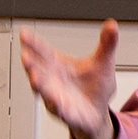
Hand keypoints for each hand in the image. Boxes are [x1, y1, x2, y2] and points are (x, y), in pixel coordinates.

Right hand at [20, 20, 120, 138]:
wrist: (98, 113)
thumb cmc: (95, 87)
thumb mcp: (103, 63)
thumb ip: (106, 44)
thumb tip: (112, 25)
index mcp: (58, 64)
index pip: (43, 51)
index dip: (33, 43)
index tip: (24, 33)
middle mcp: (53, 80)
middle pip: (38, 70)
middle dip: (31, 64)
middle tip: (25, 56)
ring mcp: (56, 97)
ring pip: (45, 91)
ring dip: (39, 85)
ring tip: (34, 78)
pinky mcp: (66, 113)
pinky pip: (60, 110)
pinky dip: (57, 106)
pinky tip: (56, 101)